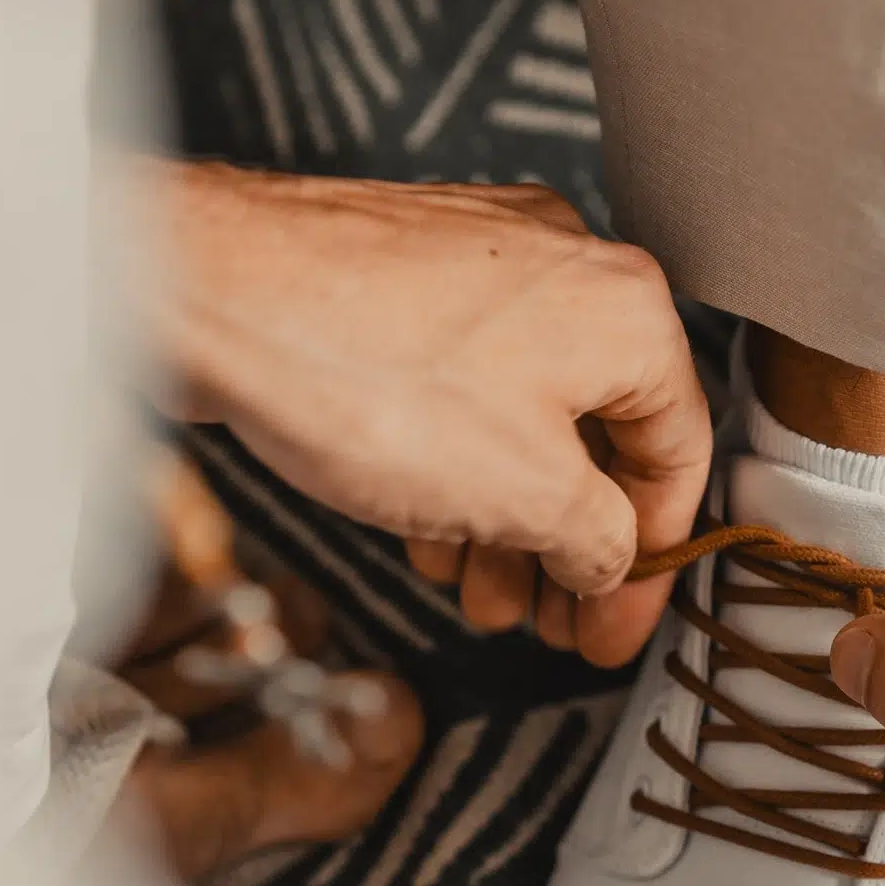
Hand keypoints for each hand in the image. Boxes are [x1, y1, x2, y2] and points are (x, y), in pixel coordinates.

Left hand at [156, 161, 708, 665]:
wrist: (205, 290)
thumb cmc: (362, 370)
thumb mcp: (522, 494)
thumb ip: (597, 541)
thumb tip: (610, 559)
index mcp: (626, 310)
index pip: (679, 455)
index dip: (653, 561)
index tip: (614, 624)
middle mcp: (567, 268)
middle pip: (601, 436)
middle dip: (569, 547)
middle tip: (549, 621)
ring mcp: (484, 261)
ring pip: (525, 414)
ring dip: (508, 516)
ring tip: (475, 591)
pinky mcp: (409, 273)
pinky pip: (462, 383)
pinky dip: (457, 462)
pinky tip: (423, 525)